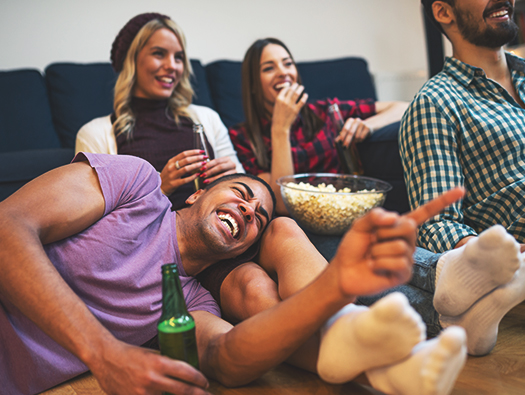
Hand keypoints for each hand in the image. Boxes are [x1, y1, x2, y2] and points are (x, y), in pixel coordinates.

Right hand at [89, 341, 210, 394]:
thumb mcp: (151, 354)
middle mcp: (152, 379)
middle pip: (183, 391)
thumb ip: (166, 362)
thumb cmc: (130, 353)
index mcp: (159, 363)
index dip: (199, 379)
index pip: (186, 372)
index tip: (206, 383)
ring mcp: (143, 392)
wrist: (105, 358)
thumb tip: (182, 370)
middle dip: (198, 394)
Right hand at [160, 149, 208, 195]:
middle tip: (205, 157)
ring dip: (196, 166)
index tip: (202, 151)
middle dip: (197, 157)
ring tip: (203, 164)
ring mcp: (172, 175)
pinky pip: (185, 180)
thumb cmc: (168, 176)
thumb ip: (180, 162)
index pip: (184, 154)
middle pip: (186, 160)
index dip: (194, 152)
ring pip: (186, 169)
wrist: (159, 187)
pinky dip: (192, 177)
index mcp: (171, 161)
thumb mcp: (171, 166)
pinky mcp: (174, 184)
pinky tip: (198, 175)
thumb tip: (193, 157)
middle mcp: (171, 167)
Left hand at [199, 156, 237, 184]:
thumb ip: (210, 166)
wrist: (230, 177)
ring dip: (213, 178)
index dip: (208, 165)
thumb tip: (201, 168)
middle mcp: (232, 164)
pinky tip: (211, 185)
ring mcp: (234, 171)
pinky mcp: (235, 178)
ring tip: (205, 181)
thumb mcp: (216, 166)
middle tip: (202, 175)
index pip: (216, 161)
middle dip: (210, 171)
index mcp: (226, 159)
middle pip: (220, 167)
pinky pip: (225, 180)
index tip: (201, 169)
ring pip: (223, 175)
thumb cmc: (220, 171)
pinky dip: (217, 182)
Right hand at [271, 83, 307, 135]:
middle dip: (295, 86)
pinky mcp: (296, 110)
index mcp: (278, 99)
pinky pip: (302, 101)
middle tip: (297, 84)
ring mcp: (290, 105)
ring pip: (297, 94)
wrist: (280, 126)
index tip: (291, 86)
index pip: (285, 89)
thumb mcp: (277, 105)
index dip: (289, 86)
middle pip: (291, 90)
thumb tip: (288, 91)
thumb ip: (282, 99)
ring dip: (300, 89)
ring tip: (302, 87)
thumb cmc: (278, 116)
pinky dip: (304, 97)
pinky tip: (305, 94)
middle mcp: (284, 101)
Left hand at [332, 187, 464, 296]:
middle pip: (408, 227)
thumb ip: (375, 216)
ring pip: (400, 247)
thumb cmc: (353, 248)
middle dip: (385, 232)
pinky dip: (380, 263)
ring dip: (378, 251)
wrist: (344, 271)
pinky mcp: (404, 274)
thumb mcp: (360, 225)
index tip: (461, 191)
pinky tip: (374, 267)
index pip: (424, 213)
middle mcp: (408, 241)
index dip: (442, 202)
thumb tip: (395, 217)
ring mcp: (408, 258)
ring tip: (371, 257)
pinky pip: (398, 263)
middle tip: (373, 241)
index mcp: (399, 226)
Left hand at [335, 118, 372, 144]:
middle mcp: (356, 120)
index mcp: (350, 120)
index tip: (341, 142)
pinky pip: (362, 137)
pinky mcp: (367, 127)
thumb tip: (334, 145)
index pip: (345, 129)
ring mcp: (362, 123)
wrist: (368, 126)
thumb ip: (341, 137)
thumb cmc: (355, 130)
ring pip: (357, 136)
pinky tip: (360, 139)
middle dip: (347, 141)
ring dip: (355, 141)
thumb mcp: (348, 132)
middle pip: (350, 132)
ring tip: (355, 141)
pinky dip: (360, 140)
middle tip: (345, 147)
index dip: (343, 136)